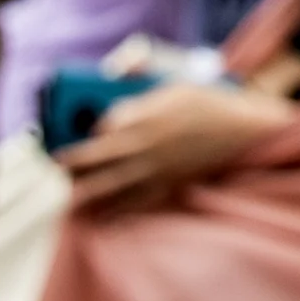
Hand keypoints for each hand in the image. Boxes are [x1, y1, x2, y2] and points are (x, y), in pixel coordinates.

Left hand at [57, 81, 295, 214]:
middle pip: (96, 157)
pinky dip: (116, 211)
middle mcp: (143, 145)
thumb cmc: (210, 104)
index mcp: (144, 116)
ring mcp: (154, 169)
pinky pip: (135, 203)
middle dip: (72, 162)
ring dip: (86, 192)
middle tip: (57, 165)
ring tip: (70, 198)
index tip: (74, 129)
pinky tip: (102, 217)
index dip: (85, 129)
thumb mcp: (175, 84)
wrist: (243, 132)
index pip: (101, 126)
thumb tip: (118, 83)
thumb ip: (143, 86)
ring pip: (110, 185)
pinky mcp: (167, 186)